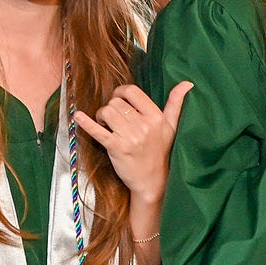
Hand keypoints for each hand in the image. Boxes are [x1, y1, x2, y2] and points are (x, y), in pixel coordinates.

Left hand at [73, 82, 190, 199]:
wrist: (153, 180)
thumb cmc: (161, 151)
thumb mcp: (172, 127)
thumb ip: (177, 103)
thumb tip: (188, 83)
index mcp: (156, 117)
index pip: (132, 91)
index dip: (121, 92)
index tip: (118, 100)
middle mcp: (144, 126)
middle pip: (116, 102)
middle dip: (110, 108)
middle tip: (113, 119)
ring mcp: (130, 138)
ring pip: (106, 112)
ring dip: (101, 117)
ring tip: (106, 125)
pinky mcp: (117, 149)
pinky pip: (98, 132)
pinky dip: (86, 123)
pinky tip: (77, 116)